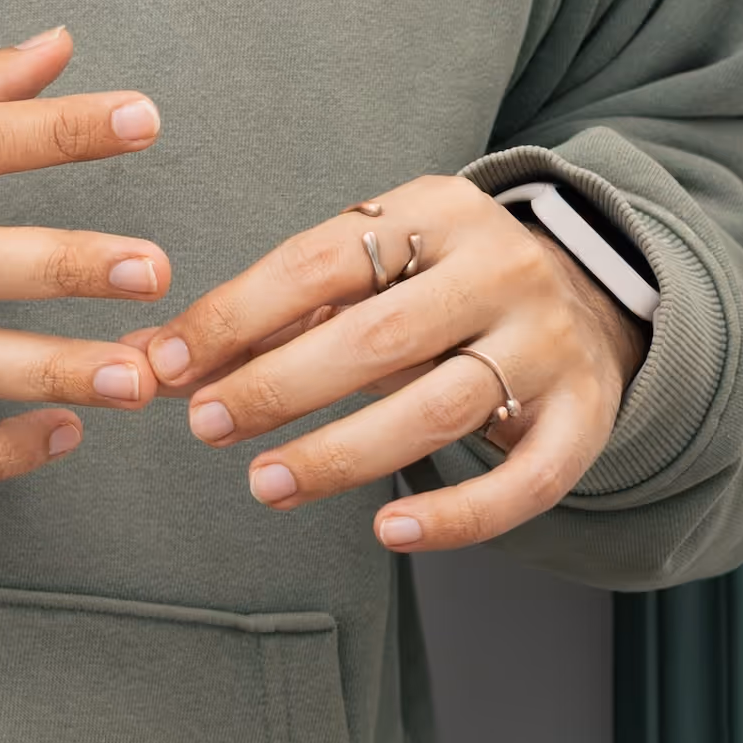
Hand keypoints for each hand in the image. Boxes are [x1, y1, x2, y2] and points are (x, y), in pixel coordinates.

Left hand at [141, 173, 647, 551]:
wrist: (589, 294)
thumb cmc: (438, 285)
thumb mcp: (369, 268)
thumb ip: (270, 311)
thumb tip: (152, 359)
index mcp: (434, 211)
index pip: (319, 261)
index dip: (237, 315)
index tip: (172, 367)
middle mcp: (498, 268)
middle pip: (378, 336)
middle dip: (280, 386)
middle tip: (208, 427)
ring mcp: (548, 343)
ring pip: (442, 405)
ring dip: (344, 452)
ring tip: (266, 483)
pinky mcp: (585, 416)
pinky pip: (526, 479)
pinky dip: (459, 514)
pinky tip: (387, 531)